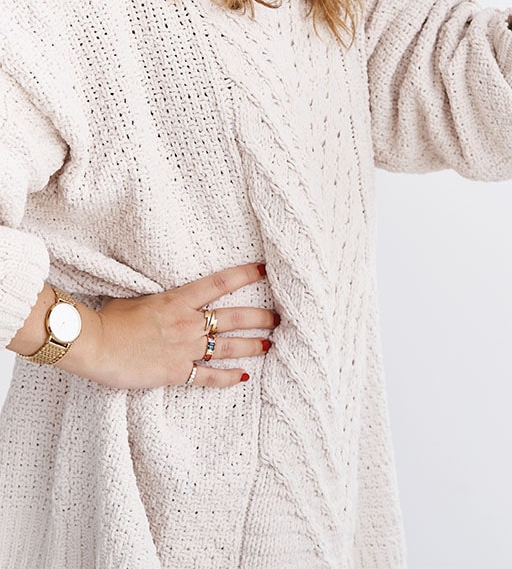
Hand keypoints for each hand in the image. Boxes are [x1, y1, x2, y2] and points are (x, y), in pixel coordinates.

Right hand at [62, 262, 279, 388]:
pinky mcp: (176, 372)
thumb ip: (162, 299)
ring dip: (252, 345)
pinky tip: (244, 377)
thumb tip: (170, 297)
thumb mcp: (139, 297)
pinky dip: (228, 378)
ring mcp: (184, 348)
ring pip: (228, 346)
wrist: (95, 344)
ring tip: (270, 344)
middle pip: (233, 318)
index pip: (220, 283)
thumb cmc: (110, 319)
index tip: (264, 270)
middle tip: (279, 317)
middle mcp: (187, 322)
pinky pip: (209, 376)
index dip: (245, 275)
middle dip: (260, 317)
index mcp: (178, 299)